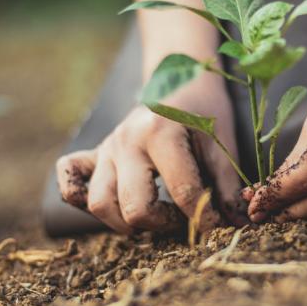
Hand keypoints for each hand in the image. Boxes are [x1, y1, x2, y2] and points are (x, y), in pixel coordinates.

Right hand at [56, 76, 243, 232]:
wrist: (179, 77)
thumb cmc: (204, 110)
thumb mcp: (222, 142)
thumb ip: (226, 185)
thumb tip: (236, 225)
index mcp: (160, 134)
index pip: (181, 193)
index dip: (204, 219)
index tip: (217, 228)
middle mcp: (126, 141)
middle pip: (133, 208)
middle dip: (163, 225)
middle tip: (183, 219)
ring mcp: (106, 148)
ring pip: (99, 204)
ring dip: (126, 222)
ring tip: (154, 217)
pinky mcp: (94, 154)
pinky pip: (70, 181)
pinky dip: (81, 199)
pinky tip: (113, 205)